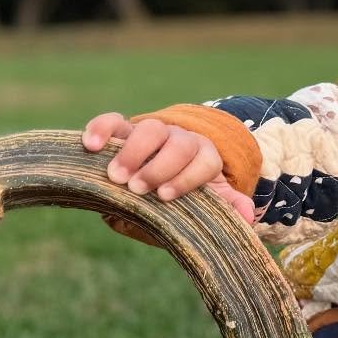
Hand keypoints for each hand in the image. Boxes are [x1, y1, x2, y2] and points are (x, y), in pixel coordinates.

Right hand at [82, 113, 255, 223]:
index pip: (206, 161)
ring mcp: (151, 133)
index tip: (164, 197)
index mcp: (204, 157)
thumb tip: (247, 216)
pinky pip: (114, 121)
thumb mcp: (205, 203)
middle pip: (177, 143)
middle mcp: (180, 140)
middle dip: (158, 166)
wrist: (158, 178)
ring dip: (132, 152)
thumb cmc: (183, 195)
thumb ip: (225, 207)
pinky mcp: (123, 130)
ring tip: (115, 176)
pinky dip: (101, 129)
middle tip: (136, 188)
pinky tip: (90, 146)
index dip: (187, 177)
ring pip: (148, 130)